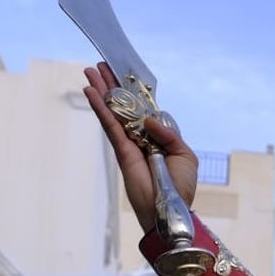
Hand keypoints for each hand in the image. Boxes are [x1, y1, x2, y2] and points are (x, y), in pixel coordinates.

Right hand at [82, 63, 197, 232]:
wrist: (170, 209)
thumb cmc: (181, 186)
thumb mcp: (185, 155)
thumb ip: (169, 134)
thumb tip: (148, 120)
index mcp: (158, 137)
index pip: (143, 109)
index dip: (133, 92)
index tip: (123, 73)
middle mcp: (141, 137)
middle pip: (123, 106)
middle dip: (111, 85)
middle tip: (98, 66)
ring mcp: (129, 142)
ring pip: (113, 111)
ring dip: (101, 91)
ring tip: (89, 72)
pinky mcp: (121, 150)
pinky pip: (110, 125)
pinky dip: (100, 108)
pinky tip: (91, 93)